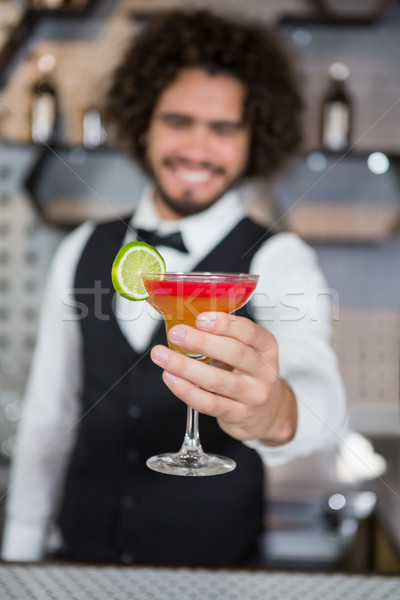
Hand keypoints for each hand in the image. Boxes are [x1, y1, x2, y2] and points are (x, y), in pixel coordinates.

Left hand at [150, 312, 296, 445]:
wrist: (268, 413)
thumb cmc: (250, 374)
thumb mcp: (248, 350)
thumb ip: (225, 336)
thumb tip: (186, 322)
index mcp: (267, 347)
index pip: (249, 332)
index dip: (224, 324)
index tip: (200, 318)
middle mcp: (263, 371)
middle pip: (234, 353)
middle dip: (201, 342)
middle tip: (176, 334)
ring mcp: (252, 396)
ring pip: (218, 380)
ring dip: (185, 367)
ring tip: (162, 356)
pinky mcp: (238, 415)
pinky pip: (209, 403)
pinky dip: (187, 391)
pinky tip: (171, 378)